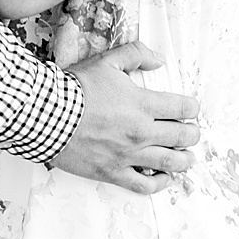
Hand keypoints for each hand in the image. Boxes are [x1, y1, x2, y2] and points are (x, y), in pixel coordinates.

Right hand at [49, 41, 200, 194]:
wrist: (45, 114)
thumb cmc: (74, 90)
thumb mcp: (105, 62)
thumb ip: (135, 54)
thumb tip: (158, 60)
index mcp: (142, 104)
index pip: (184, 108)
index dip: (192, 108)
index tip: (189, 109)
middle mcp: (141, 132)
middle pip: (184, 137)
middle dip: (192, 133)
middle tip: (190, 132)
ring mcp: (129, 154)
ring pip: (171, 162)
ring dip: (185, 159)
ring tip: (186, 157)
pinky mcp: (114, 171)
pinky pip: (145, 184)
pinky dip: (160, 183)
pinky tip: (164, 177)